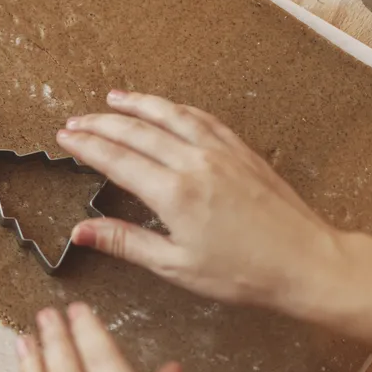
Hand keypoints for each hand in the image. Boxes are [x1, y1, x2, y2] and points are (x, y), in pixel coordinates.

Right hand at [57, 91, 346, 312]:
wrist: (306, 262)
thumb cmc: (244, 273)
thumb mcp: (175, 265)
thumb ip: (125, 242)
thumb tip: (81, 232)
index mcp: (174, 193)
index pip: (116, 159)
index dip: (86, 146)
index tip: (65, 138)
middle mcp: (194, 163)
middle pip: (135, 131)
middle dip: (100, 123)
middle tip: (76, 120)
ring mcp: (220, 152)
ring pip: (168, 115)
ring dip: (136, 104)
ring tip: (112, 98)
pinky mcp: (240, 151)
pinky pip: (201, 118)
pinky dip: (176, 109)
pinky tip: (165, 107)